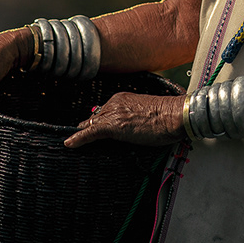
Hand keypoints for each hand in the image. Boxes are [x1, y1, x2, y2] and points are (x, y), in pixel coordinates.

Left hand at [64, 92, 183, 148]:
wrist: (174, 115)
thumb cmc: (168, 117)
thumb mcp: (147, 115)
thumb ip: (133, 119)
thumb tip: (129, 130)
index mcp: (122, 98)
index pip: (104, 112)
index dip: (98, 122)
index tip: (93, 129)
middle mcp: (114, 103)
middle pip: (96, 118)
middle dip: (89, 128)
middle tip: (80, 139)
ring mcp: (113, 114)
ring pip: (92, 125)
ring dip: (83, 135)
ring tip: (73, 143)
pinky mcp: (112, 126)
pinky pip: (90, 132)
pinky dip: (79, 139)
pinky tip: (69, 143)